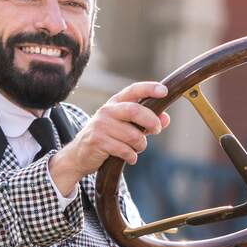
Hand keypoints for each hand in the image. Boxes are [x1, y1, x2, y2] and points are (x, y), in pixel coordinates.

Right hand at [49, 82, 170, 197]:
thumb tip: (166, 119)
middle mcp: (107, 111)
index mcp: (116, 103)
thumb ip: (146, 121)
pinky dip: (132, 156)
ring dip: (140, 145)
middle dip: (151, 121)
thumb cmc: (108, 137)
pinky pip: (124, 150)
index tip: (164, 91)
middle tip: (157, 130)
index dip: (149, 89)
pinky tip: (130, 158)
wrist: (79, 154)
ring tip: (136, 148)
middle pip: (135, 111)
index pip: (134, 90)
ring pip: (133, 135)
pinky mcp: (97, 141)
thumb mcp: (126, 126)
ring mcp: (101, 125)